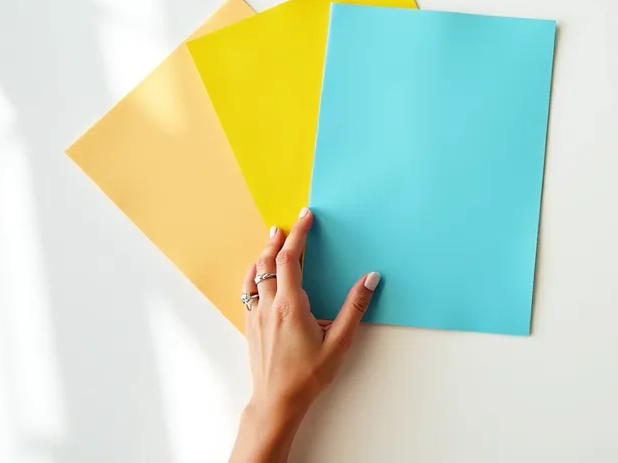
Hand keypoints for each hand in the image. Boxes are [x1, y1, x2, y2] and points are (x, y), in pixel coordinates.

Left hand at [229, 208, 379, 462]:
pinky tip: (257, 276)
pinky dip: (253, 276)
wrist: (278, 400)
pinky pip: (247, 292)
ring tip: (271, 242)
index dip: (298, 235)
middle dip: (278, 240)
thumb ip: (354, 307)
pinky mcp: (251, 327)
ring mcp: (256, 316)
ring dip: (263, 256)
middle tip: (287, 225)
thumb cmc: (309, 374)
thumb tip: (369, 278)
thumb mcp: (340, 342)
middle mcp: (270, 306)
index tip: (305, 217)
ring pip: (254, 276)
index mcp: (291, 305)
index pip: (289, 259)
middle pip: (268, 262)